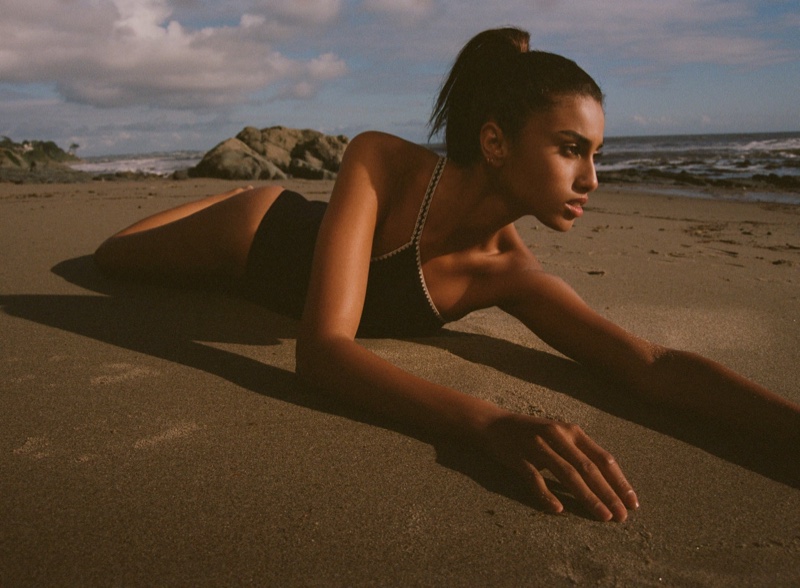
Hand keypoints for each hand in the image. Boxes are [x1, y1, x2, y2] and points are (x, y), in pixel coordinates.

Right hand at [480, 411, 638, 520]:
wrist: (493, 424)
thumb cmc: (532, 434)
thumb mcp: (560, 436)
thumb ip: (580, 453)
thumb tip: (608, 481)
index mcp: (572, 431)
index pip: (602, 458)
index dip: (619, 481)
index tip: (632, 503)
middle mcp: (558, 435)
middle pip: (588, 468)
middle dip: (608, 494)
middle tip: (621, 517)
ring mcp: (538, 445)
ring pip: (567, 473)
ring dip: (587, 496)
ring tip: (602, 516)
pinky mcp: (518, 457)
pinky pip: (535, 478)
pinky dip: (547, 494)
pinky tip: (558, 509)